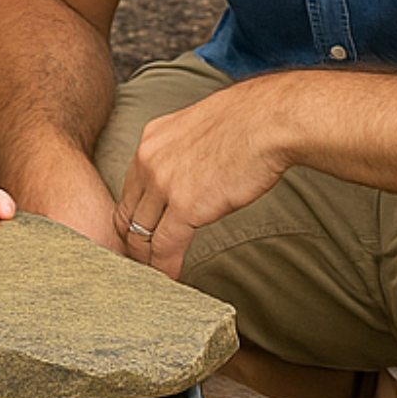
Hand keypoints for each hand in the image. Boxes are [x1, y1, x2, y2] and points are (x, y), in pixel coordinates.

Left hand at [114, 81, 290, 278]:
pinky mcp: (184, 206)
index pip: (129, 189)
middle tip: (140, 262)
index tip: (139, 233)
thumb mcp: (198, 126)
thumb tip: (192, 168)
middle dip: (131, 242)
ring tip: (153, 277)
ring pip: (142, 234)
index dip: (132, 216)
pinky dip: (165, 267)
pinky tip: (171, 277)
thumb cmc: (248, 120)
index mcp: (150, 140)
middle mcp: (148, 161)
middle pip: (128, 214)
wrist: (268, 120)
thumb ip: (184, 150)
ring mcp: (163, 184)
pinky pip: (165, 246)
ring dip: (146, 260)